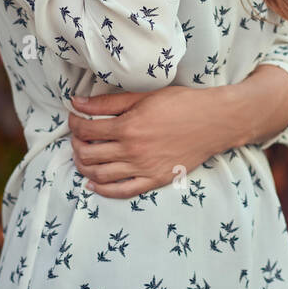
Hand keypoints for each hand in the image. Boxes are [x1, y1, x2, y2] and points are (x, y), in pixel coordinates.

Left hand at [67, 86, 224, 198]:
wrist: (214, 121)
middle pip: (88, 154)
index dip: (74, 124)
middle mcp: (132, 151)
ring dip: (84, 167)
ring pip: (100, 175)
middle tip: (78, 137)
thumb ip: (108, 102)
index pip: (86, 129)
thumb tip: (76, 102)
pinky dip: (103, 190)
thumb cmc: (181, 103)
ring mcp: (143, 168)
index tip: (74, 118)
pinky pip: (122, 191)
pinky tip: (93, 183)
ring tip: (83, 157)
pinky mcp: (155, 180)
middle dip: (75, 145)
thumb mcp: (143, 96)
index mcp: (128, 127)